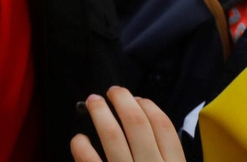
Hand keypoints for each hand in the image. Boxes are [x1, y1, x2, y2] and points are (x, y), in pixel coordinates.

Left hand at [69, 88, 183, 161]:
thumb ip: (166, 157)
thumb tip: (148, 126)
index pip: (163, 126)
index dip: (149, 107)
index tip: (139, 98)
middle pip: (136, 123)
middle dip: (122, 100)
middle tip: (112, 91)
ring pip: (112, 135)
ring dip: (100, 112)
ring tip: (93, 101)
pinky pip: (90, 160)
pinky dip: (82, 146)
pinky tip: (79, 140)